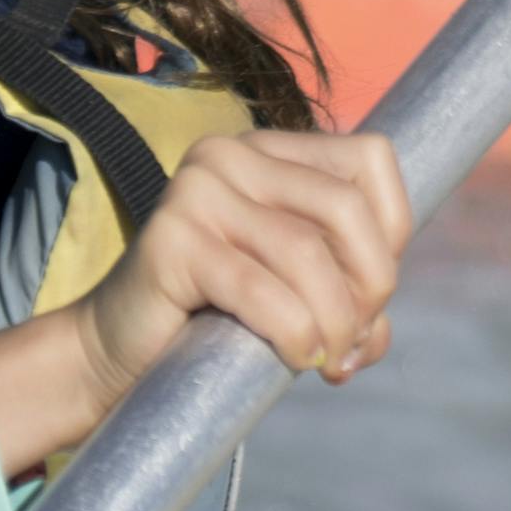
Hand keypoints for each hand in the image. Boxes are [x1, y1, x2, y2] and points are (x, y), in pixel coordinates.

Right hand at [0, 123, 413, 471]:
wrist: (118, 353)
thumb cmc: (216, 320)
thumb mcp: (297, 294)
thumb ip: (348, 298)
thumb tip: (379, 333)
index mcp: (267, 150)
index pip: (370, 159)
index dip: (392, 233)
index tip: (372, 296)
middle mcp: (230, 154)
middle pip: (345, 207)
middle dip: (371, 284)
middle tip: (352, 339)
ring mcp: (195, 191)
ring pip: (306, 253)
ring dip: (335, 320)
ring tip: (327, 360)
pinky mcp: (170, 240)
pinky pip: (260, 289)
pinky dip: (295, 332)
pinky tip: (296, 358)